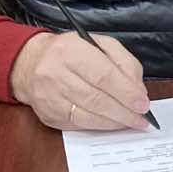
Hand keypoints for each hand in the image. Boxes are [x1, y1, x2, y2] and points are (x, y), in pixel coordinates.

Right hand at [9, 31, 150, 130]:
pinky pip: (78, 125)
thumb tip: (138, 91)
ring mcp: (49, 97)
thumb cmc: (71, 52)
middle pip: (96, 98)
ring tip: (132, 123)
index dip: (126, 92)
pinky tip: (113, 124)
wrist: (29, 63)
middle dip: (124, 111)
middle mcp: (55, 73)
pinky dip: (100, 126)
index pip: (103, 75)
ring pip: (87, 115)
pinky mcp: (47, 115)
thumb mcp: (99, 44)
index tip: (143, 104)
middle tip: (142, 119)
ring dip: (114, 122)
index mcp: (70, 50)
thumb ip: (123, 63)